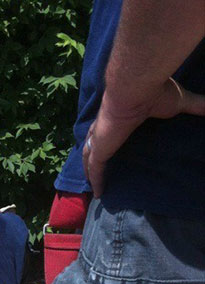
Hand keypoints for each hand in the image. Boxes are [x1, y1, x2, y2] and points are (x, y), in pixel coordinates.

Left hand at [83, 78, 204, 197]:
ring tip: (94, 187)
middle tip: (96, 175)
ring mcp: (99, 140)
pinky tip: (98, 194)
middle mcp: (105, 129)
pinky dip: (96, 181)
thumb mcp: (179, 102)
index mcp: (119, 119)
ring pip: (89, 160)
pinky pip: (94, 170)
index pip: (110, 133)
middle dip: (92, 161)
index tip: (110, 152)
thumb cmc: (155, 92)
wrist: (135, 88)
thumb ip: (196, 105)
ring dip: (90, 173)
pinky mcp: (99, 149)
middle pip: (93, 148)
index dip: (108, 142)